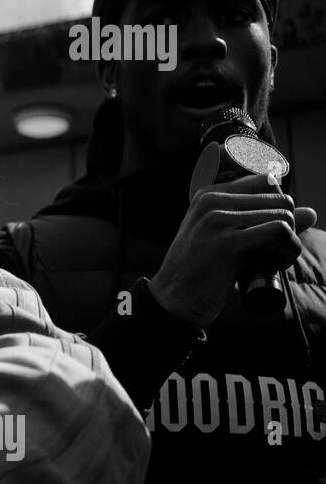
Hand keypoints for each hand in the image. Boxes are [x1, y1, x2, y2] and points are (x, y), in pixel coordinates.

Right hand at [149, 172, 316, 325]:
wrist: (172, 302)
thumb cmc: (201, 272)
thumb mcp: (228, 239)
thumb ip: (264, 222)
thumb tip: (311, 213)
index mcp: (207, 195)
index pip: (267, 182)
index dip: (279, 208)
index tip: (268, 234)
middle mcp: (211, 201)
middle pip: (281, 199)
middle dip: (288, 227)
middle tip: (270, 254)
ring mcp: (217, 220)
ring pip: (284, 215)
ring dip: (289, 244)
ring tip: (270, 262)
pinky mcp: (227, 243)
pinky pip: (280, 232)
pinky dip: (287, 251)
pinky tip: (273, 266)